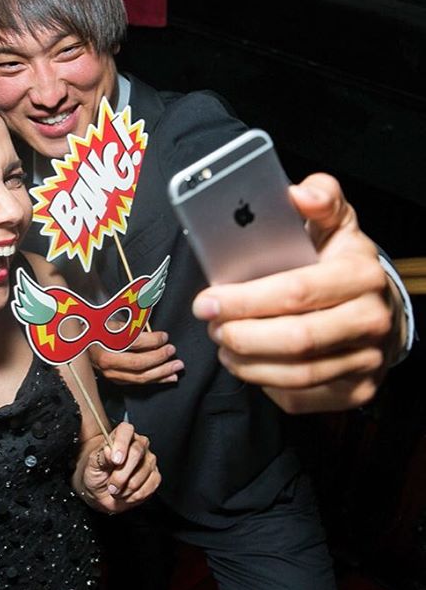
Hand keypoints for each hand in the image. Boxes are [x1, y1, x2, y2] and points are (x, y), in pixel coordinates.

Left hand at [81, 422, 160, 513]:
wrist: (100, 491)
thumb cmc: (97, 472)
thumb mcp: (93, 464)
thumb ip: (101, 456)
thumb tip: (109, 451)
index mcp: (121, 436)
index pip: (126, 430)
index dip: (122, 444)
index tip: (115, 460)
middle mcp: (138, 445)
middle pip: (136, 452)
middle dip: (122, 473)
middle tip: (111, 484)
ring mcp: (148, 460)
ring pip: (143, 472)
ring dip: (126, 487)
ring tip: (116, 489)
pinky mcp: (154, 476)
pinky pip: (149, 486)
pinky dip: (135, 495)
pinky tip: (126, 493)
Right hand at [88, 329, 183, 384]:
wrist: (83, 348)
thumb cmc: (98, 333)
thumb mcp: (112, 324)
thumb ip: (130, 327)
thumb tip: (151, 329)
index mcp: (105, 345)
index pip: (133, 344)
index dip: (152, 341)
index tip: (164, 336)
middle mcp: (108, 364)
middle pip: (138, 364)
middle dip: (159, 358)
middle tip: (172, 350)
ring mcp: (113, 375)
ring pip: (141, 378)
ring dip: (162, 373)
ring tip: (177, 367)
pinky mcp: (118, 381)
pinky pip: (140, 383)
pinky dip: (157, 380)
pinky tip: (169, 377)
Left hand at [192, 173, 400, 412]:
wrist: (381, 309)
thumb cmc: (342, 263)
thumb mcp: (336, 222)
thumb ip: (320, 198)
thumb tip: (300, 192)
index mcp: (360, 274)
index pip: (295, 292)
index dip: (245, 300)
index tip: (207, 301)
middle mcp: (370, 320)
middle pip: (295, 339)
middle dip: (240, 335)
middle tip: (212, 326)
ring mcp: (366, 361)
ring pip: (295, 374)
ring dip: (246, 363)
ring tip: (223, 344)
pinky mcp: (355, 390)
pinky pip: (300, 397)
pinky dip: (263, 383)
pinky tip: (247, 364)